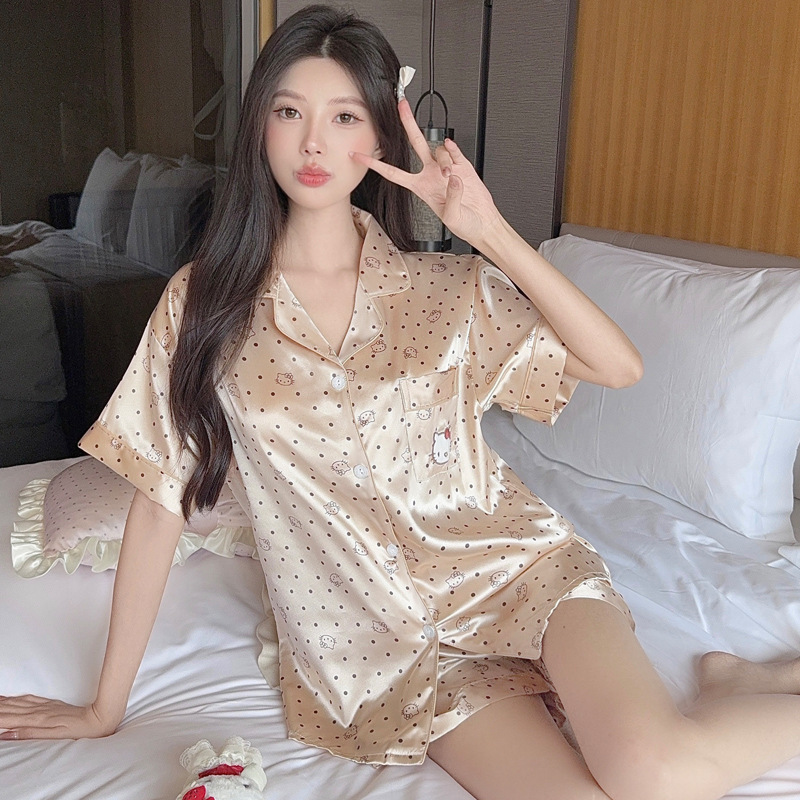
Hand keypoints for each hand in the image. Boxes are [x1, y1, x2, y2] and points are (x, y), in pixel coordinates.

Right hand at [0, 695, 118, 739]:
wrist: (96, 718)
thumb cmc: (75, 730)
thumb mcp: (51, 736)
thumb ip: (28, 734)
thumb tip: (7, 734)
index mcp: (38, 719)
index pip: (10, 718)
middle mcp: (39, 710)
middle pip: (12, 708)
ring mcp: (45, 706)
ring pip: (20, 702)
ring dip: (5, 702)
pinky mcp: (51, 704)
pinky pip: (30, 699)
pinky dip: (18, 699)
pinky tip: (13, 698)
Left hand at [351, 98, 502, 245]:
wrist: (483, 222)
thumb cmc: (464, 224)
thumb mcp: (452, 217)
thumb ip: (451, 196)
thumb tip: (452, 177)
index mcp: (421, 188)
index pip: (393, 173)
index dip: (375, 164)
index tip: (359, 155)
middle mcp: (431, 174)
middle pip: (415, 143)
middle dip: (408, 123)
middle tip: (401, 106)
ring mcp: (446, 168)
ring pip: (438, 150)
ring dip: (443, 159)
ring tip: (451, 176)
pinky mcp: (463, 165)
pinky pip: (454, 150)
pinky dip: (453, 149)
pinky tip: (453, 154)